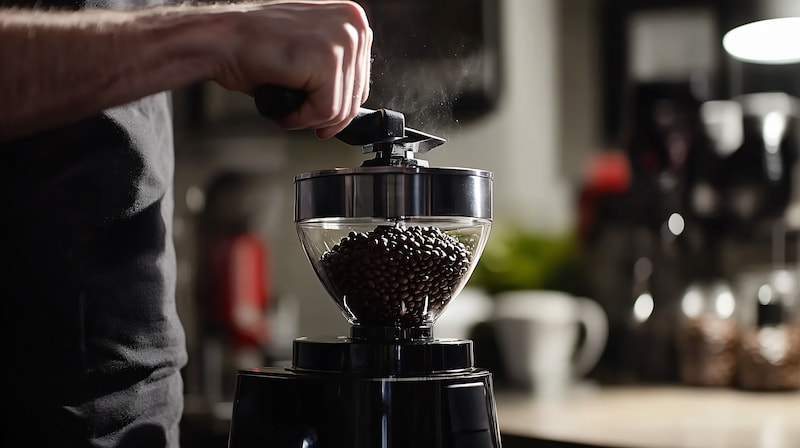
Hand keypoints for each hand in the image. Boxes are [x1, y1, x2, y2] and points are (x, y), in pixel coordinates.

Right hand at [214, 1, 372, 138]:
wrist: (221, 40)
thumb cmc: (255, 47)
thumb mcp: (310, 49)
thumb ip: (337, 68)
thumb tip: (351, 104)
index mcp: (352, 18)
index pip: (361, 80)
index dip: (338, 104)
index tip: (320, 115)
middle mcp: (354, 24)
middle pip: (355, 97)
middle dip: (324, 115)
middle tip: (298, 112)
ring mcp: (343, 40)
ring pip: (341, 108)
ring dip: (309, 118)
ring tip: (286, 105)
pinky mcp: (328, 60)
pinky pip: (326, 111)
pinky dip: (300, 118)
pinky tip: (282, 105)